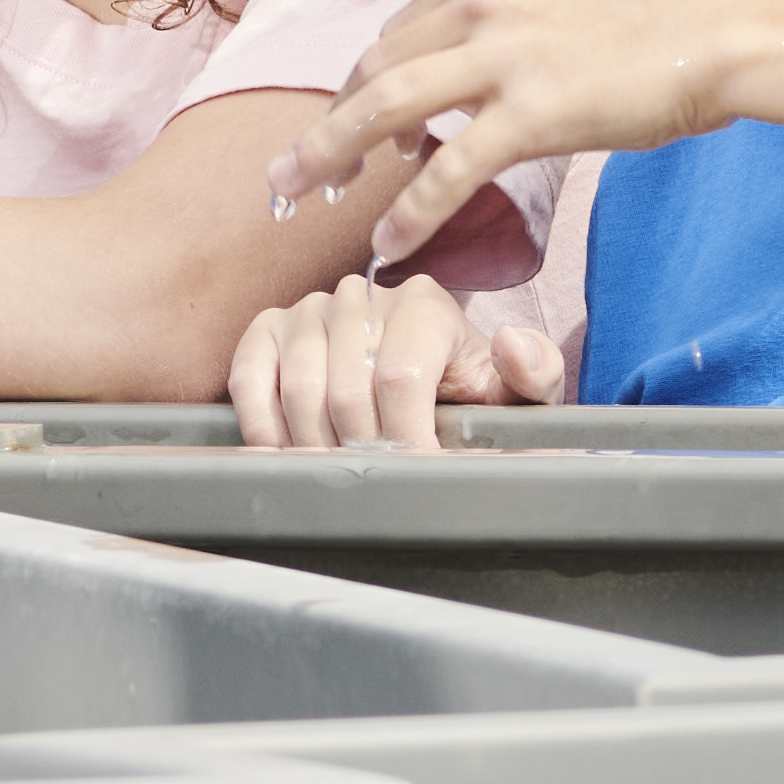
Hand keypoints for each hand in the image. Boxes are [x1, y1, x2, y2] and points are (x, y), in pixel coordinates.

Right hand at [227, 272, 563, 450]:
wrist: (417, 372)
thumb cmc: (462, 389)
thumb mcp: (510, 387)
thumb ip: (533, 372)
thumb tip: (513, 345)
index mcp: (424, 304)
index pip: (400, 379)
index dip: (405, 441)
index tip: (418, 478)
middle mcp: (362, 296)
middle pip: (348, 392)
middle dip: (363, 454)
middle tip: (379, 487)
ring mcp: (309, 310)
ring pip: (298, 390)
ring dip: (316, 449)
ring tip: (341, 478)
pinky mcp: (267, 330)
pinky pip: (249, 381)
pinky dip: (262, 428)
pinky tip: (284, 458)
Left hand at [261, 0, 752, 272]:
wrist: (727, 24)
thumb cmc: (664, 20)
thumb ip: (513, 28)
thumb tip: (483, 82)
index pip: (398, 31)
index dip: (364, 83)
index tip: (353, 125)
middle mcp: (483, 3)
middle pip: (374, 67)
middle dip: (325, 123)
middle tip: (288, 173)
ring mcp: (505, 55)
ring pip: (388, 107)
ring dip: (333, 154)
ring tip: (299, 198)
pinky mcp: (535, 110)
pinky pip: (450, 167)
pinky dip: (411, 208)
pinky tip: (390, 242)